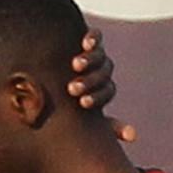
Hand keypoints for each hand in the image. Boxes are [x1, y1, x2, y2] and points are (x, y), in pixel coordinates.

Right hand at [68, 28, 136, 142]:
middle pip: (104, 73)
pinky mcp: (86, 39)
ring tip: (75, 65)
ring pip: (100, 55)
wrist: (39, 78)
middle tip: (73, 89)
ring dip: (90, 60)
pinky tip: (85, 43)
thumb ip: (106, 127)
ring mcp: (95, 53)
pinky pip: (96, 36)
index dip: (97, 97)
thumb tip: (133, 136)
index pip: (107, 92)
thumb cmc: (61, 106)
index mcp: (101, 89)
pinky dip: (93, 39)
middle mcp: (101, 70)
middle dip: (90, 81)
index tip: (82, 103)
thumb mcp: (81, 119)